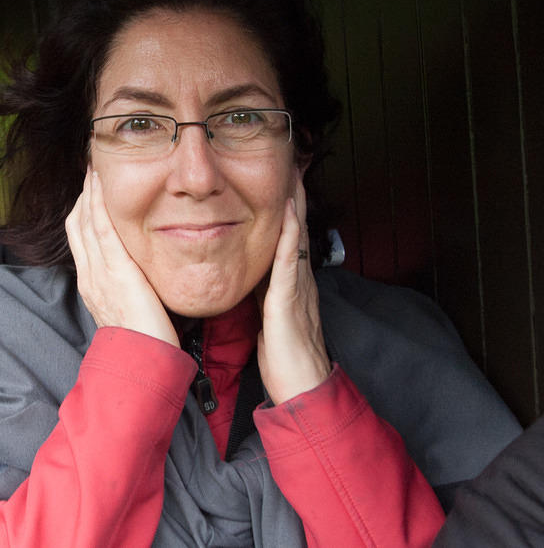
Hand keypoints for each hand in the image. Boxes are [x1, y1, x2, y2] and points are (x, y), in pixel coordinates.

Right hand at [65, 169, 178, 346]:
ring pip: (86, 222)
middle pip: (77, 224)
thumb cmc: (142, 340)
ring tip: (95, 168)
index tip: (90, 188)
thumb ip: (126, 288)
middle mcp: (89, 275)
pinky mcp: (116, 271)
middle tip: (90, 168)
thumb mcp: (128, 309)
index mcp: (91, 283)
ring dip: (89, 192)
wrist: (140, 361)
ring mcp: (99, 272)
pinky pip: (102, 230)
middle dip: (83, 194)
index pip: (79, 236)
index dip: (83, 209)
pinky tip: (101, 185)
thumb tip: (135, 273)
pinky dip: (99, 205)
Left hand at [256, 175, 331, 403]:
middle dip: (294, 196)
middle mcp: (297, 279)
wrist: (301, 388)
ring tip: (294, 173)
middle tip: (292, 161)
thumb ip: (261, 293)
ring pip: (297, 238)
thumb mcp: (267, 316)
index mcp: (289, 283)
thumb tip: (247, 275)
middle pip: (297, 229)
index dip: (285, 208)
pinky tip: (289, 215)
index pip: (287, 237)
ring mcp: (297, 288)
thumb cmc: (284, 357)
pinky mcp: (290, 302)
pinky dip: (291, 236)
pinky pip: (291, 262)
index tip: (279, 178)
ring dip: (296, 205)